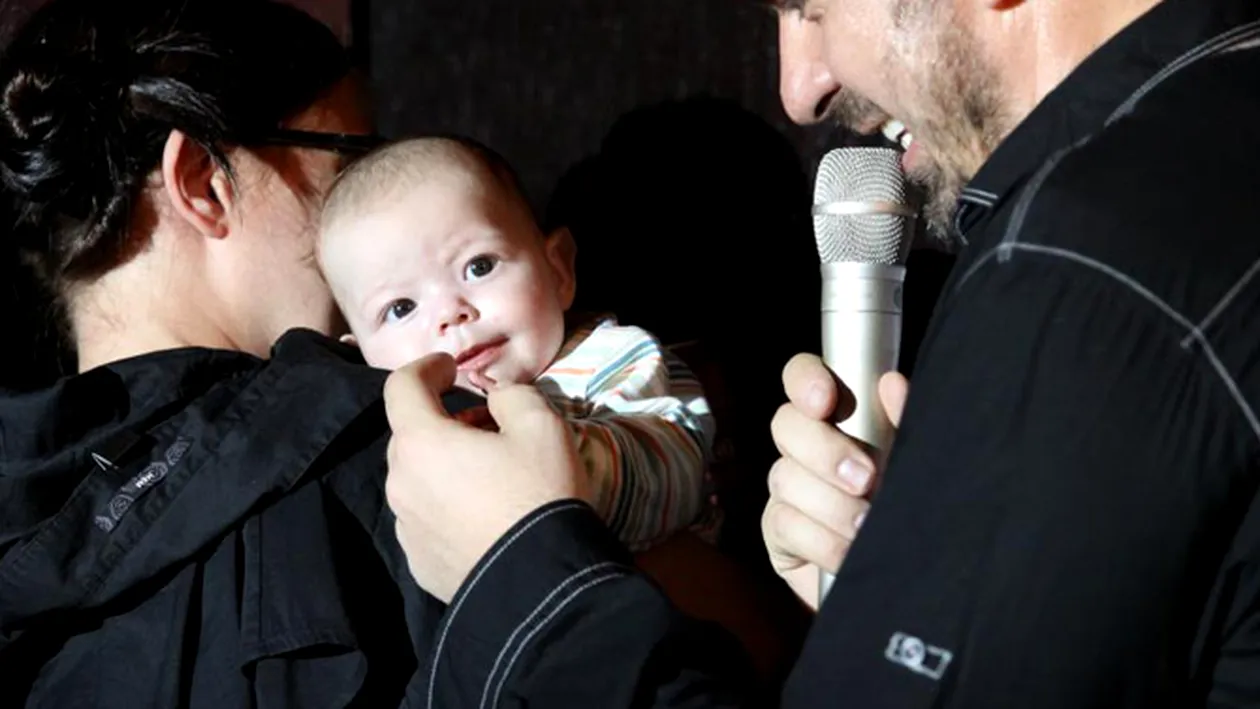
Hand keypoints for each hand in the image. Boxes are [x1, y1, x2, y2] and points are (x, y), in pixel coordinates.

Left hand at [383, 353, 586, 602]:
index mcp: (421, 442)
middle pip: (410, 436)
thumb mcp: (542, 425)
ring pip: (417, 479)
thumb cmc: (538, 493)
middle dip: (442, 422)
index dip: (425, 368)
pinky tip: (483, 516)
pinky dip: (447, 506)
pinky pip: (427, 519)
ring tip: (489, 475)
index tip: (450, 368)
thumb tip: (497, 399)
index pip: (401, 386)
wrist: (541, 582)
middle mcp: (401, 483)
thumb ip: (512, 395)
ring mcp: (406, 527)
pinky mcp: (419, 562)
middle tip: (486, 427)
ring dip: (443, 466)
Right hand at [762, 353, 907, 609]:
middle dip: (824, 451)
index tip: (825, 402)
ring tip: (867, 526)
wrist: (904, 577)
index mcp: (835, 417)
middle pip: (786, 424)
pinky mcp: (779, 532)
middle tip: (866, 479)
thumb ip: (904, 424)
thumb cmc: (908, 509)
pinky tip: (848, 554)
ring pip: (786, 477)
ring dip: (831, 504)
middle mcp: (804, 447)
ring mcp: (787, 489)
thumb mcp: (912, 465)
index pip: (802, 376)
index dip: (805, 380)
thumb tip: (892, 385)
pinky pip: (784, 524)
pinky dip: (822, 540)